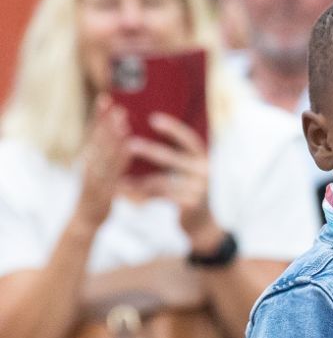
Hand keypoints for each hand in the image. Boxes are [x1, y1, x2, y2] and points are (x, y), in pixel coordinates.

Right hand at [74, 98, 132, 229]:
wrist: (86, 220)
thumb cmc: (97, 194)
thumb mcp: (101, 173)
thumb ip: (107, 157)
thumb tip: (116, 139)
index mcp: (89, 158)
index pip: (94, 133)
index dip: (99, 116)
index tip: (106, 98)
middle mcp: (89, 164)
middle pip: (97, 138)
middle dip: (105, 120)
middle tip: (114, 102)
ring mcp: (94, 176)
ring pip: (103, 153)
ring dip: (112, 135)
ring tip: (122, 120)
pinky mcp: (102, 189)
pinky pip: (112, 171)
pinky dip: (119, 158)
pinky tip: (128, 148)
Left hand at [128, 113, 219, 246]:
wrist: (204, 219)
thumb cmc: (189, 185)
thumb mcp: (189, 166)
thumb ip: (175, 153)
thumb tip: (144, 131)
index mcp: (203, 156)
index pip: (189, 140)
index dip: (173, 129)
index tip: (152, 119)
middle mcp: (205, 171)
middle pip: (176, 159)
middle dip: (152, 151)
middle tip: (129, 144)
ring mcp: (200, 189)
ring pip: (165, 181)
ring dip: (141, 179)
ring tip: (121, 177)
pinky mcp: (192, 204)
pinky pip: (163, 197)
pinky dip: (145, 195)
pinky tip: (128, 191)